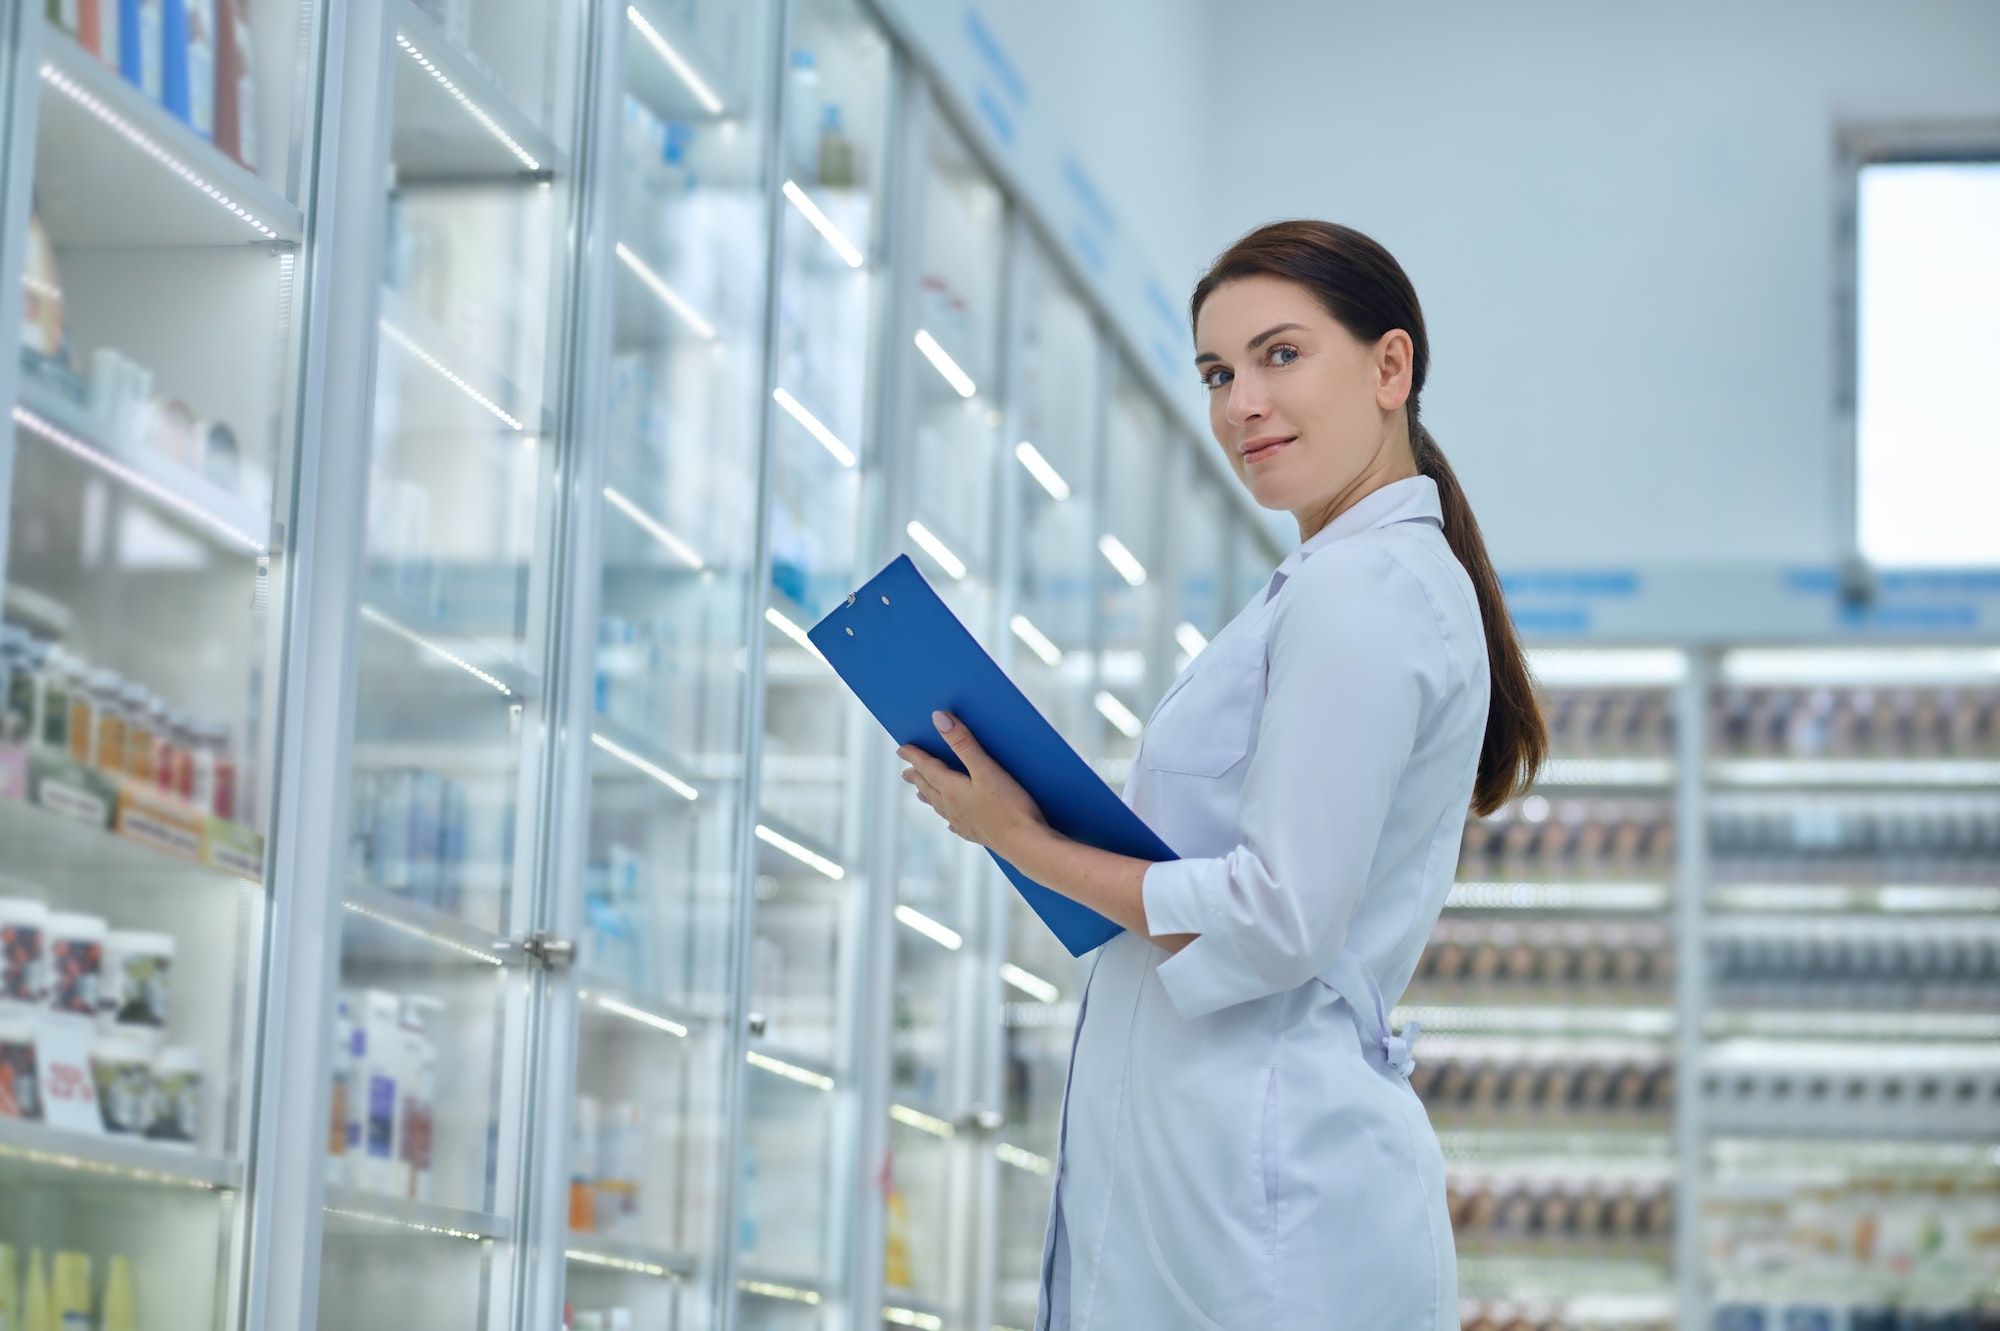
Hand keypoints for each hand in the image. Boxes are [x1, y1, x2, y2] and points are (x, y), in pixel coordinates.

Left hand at [898, 712, 1049, 856]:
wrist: (1026, 844)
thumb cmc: (1009, 806)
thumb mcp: (986, 768)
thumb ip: (963, 743)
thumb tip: (939, 719)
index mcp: (951, 789)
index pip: (927, 768)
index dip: (914, 756)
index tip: (901, 750)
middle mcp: (953, 807)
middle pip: (929, 788)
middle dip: (917, 778)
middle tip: (906, 773)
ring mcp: (965, 822)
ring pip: (940, 807)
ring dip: (929, 797)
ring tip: (921, 794)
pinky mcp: (979, 834)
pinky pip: (957, 825)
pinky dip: (950, 819)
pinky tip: (951, 823)